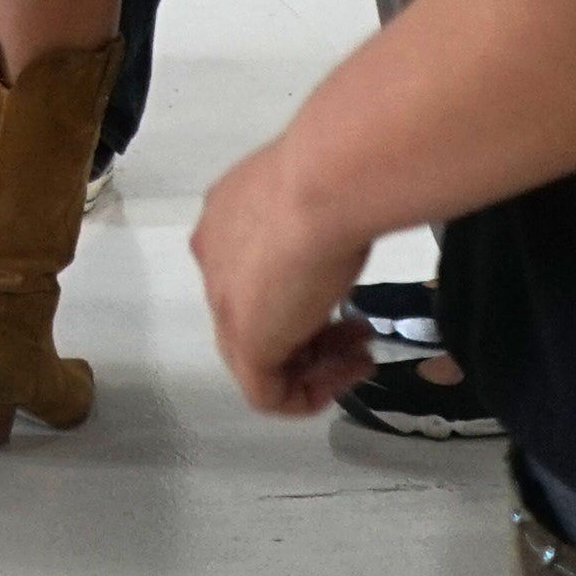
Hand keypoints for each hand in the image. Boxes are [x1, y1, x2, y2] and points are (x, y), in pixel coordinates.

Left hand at [189, 130, 387, 416]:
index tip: (343, 296)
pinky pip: (266, 392)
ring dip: (316, 364)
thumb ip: (311, 223)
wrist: (326, 181)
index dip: (300, 294)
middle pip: (258, 316)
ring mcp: (225, 302)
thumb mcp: (316, 200)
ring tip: (361, 355)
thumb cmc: (331, 180)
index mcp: (225, 220)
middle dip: (312, 332)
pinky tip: (348, 374)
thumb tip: (333, 240)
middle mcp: (214, 260)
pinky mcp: (246, 339)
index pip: (252, 276)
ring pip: (260, 357)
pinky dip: (307, 395)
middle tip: (360, 334)